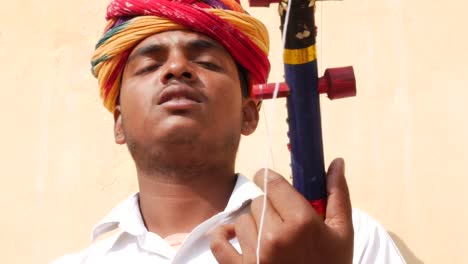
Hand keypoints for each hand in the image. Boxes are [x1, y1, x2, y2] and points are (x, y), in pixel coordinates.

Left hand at [210, 158, 352, 263]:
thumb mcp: (342, 233)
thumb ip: (337, 194)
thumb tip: (336, 161)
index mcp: (300, 223)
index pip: (272, 183)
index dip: (269, 178)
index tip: (269, 180)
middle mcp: (274, 237)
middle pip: (258, 201)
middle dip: (270, 207)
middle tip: (283, 222)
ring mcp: (254, 255)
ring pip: (242, 220)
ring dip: (254, 225)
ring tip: (271, 239)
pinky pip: (219, 243)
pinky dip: (224, 236)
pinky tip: (236, 236)